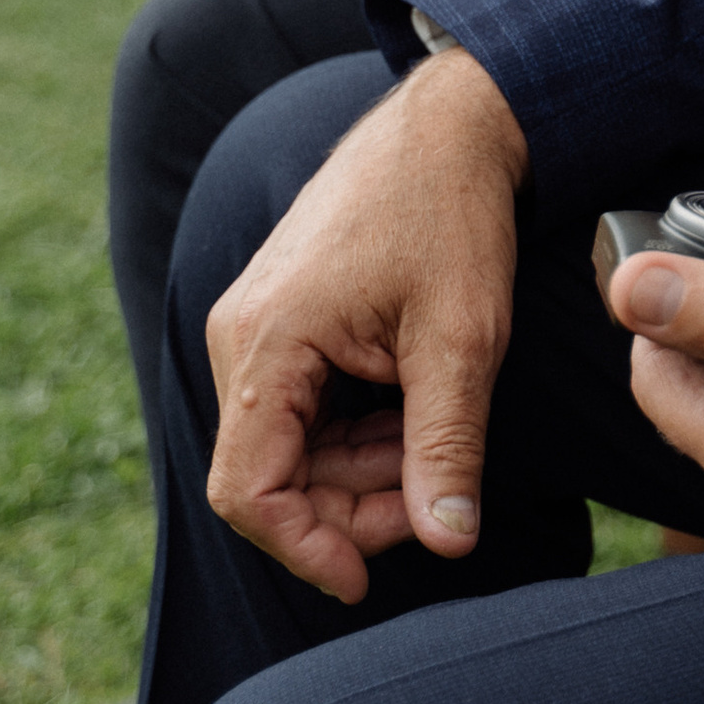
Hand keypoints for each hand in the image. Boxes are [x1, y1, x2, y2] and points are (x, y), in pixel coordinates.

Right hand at [203, 49, 528, 604]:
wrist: (449, 126)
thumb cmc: (450, 213)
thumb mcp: (462, 338)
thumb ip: (446, 446)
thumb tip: (449, 542)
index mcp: (264, 341)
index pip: (250, 491)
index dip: (307, 548)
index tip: (371, 578)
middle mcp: (241, 336)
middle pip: (272, 477)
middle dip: (350, 508)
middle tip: (433, 503)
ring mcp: (259, 328)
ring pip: (291, 448)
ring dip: (360, 470)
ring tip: (435, 445)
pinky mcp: (285, 323)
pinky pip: (303, 410)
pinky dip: (357, 433)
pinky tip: (413, 413)